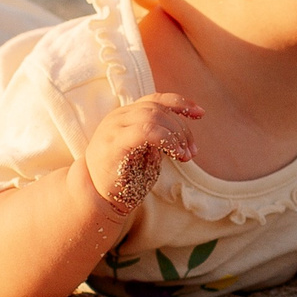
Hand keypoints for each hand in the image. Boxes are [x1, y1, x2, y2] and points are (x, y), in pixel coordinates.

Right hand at [82, 92, 204, 210]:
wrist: (95, 197)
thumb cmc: (122, 177)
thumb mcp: (144, 153)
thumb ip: (158, 138)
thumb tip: (183, 134)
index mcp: (126, 116)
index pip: (156, 99)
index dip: (180, 102)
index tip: (200, 114)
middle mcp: (119, 117)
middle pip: (158, 109)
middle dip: (182, 129)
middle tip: (192, 152)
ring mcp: (113, 128)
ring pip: (153, 116)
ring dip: (176, 135)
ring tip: (185, 156)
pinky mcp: (113, 144)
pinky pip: (145, 131)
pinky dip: (166, 139)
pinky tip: (175, 154)